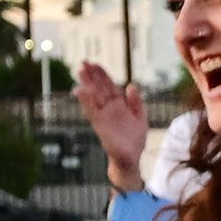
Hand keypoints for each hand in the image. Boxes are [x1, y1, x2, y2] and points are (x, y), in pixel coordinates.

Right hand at [76, 60, 155, 184]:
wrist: (132, 158)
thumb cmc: (135, 139)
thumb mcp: (140, 117)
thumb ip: (136, 102)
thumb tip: (131, 85)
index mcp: (119, 104)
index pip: (109, 85)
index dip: (102, 74)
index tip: (94, 63)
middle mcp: (109, 108)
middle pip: (99, 88)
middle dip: (92, 75)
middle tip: (83, 62)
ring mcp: (104, 116)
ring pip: (94, 97)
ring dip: (87, 84)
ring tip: (80, 71)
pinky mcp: (100, 125)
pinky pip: (92, 111)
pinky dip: (86, 101)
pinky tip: (80, 90)